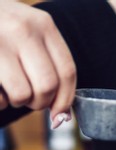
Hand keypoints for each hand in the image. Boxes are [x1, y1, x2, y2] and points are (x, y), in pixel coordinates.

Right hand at [0, 0, 75, 127]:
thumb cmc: (3, 31)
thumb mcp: (29, 35)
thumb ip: (50, 66)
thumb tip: (63, 117)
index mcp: (42, 24)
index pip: (67, 71)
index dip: (65, 99)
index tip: (59, 114)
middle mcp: (21, 29)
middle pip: (47, 86)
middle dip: (41, 102)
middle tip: (30, 99)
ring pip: (23, 94)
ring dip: (18, 102)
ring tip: (10, 90)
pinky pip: (0, 98)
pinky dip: (0, 102)